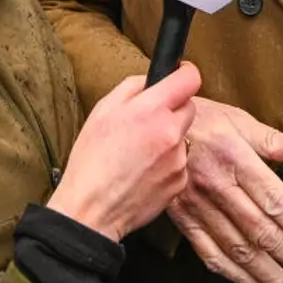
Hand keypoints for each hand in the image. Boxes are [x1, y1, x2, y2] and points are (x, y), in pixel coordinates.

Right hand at [47, 63, 200, 241]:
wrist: (91, 209)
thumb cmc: (91, 160)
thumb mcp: (102, 110)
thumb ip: (132, 87)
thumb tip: (152, 80)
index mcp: (151, 109)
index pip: (190, 79)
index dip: (184, 73)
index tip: (179, 75)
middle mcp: (171, 132)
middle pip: (189, 107)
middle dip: (172, 109)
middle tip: (147, 122)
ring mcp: (178, 159)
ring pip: (182, 137)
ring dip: (168, 139)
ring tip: (138, 154)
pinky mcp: (180, 182)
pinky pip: (179, 163)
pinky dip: (166, 164)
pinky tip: (143, 171)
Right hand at [166, 98, 282, 282]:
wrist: (148, 128)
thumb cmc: (200, 120)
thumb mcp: (236, 119)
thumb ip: (272, 139)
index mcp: (236, 158)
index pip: (277, 203)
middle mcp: (218, 186)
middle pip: (263, 233)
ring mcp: (198, 206)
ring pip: (240, 250)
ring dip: (271, 277)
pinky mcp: (183, 219)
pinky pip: (211, 254)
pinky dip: (236, 275)